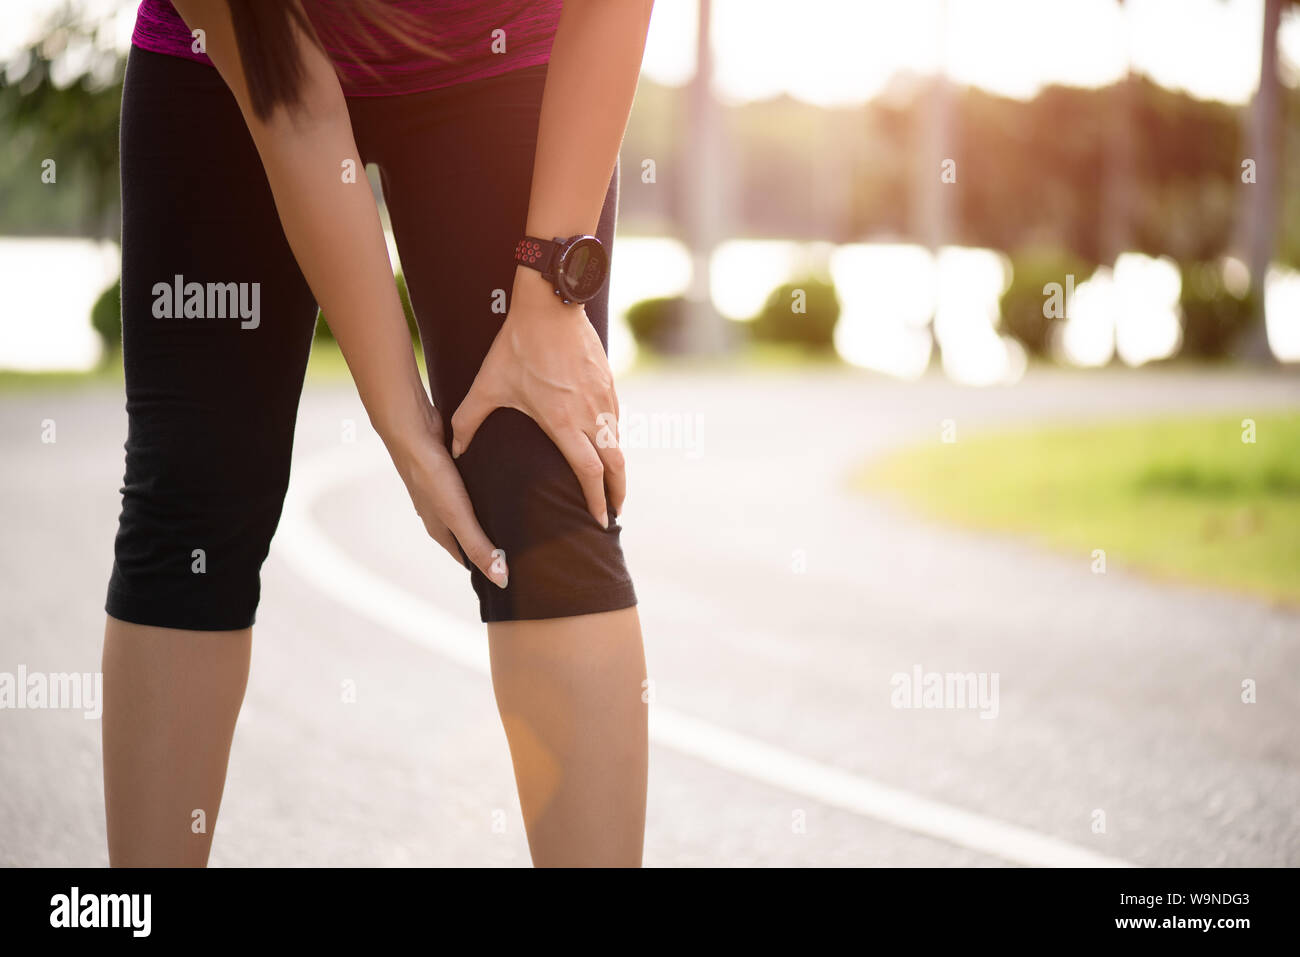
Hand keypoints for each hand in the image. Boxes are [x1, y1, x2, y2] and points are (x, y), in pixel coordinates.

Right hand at [390, 407, 508, 587]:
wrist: (414, 431)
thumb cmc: (430, 475)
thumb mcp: (458, 516)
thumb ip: (479, 545)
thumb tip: (500, 578)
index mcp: (441, 530)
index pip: (467, 558)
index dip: (487, 567)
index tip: (512, 573)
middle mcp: (442, 513)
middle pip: (471, 535)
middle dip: (493, 542)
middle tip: (525, 547)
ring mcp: (446, 492)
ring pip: (473, 511)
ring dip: (491, 516)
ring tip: (521, 519)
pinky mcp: (453, 472)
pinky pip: (475, 488)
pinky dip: (488, 493)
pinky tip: (505, 488)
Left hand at [450, 270, 625, 526]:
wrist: (550, 304)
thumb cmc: (517, 346)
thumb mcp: (488, 385)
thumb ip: (469, 420)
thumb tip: (453, 450)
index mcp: (563, 423)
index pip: (589, 473)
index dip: (596, 500)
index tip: (598, 520)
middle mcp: (590, 415)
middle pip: (616, 466)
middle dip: (617, 494)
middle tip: (614, 514)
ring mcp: (604, 398)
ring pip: (618, 443)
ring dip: (618, 468)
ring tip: (612, 485)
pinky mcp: (609, 383)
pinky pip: (616, 420)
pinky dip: (615, 441)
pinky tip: (607, 446)